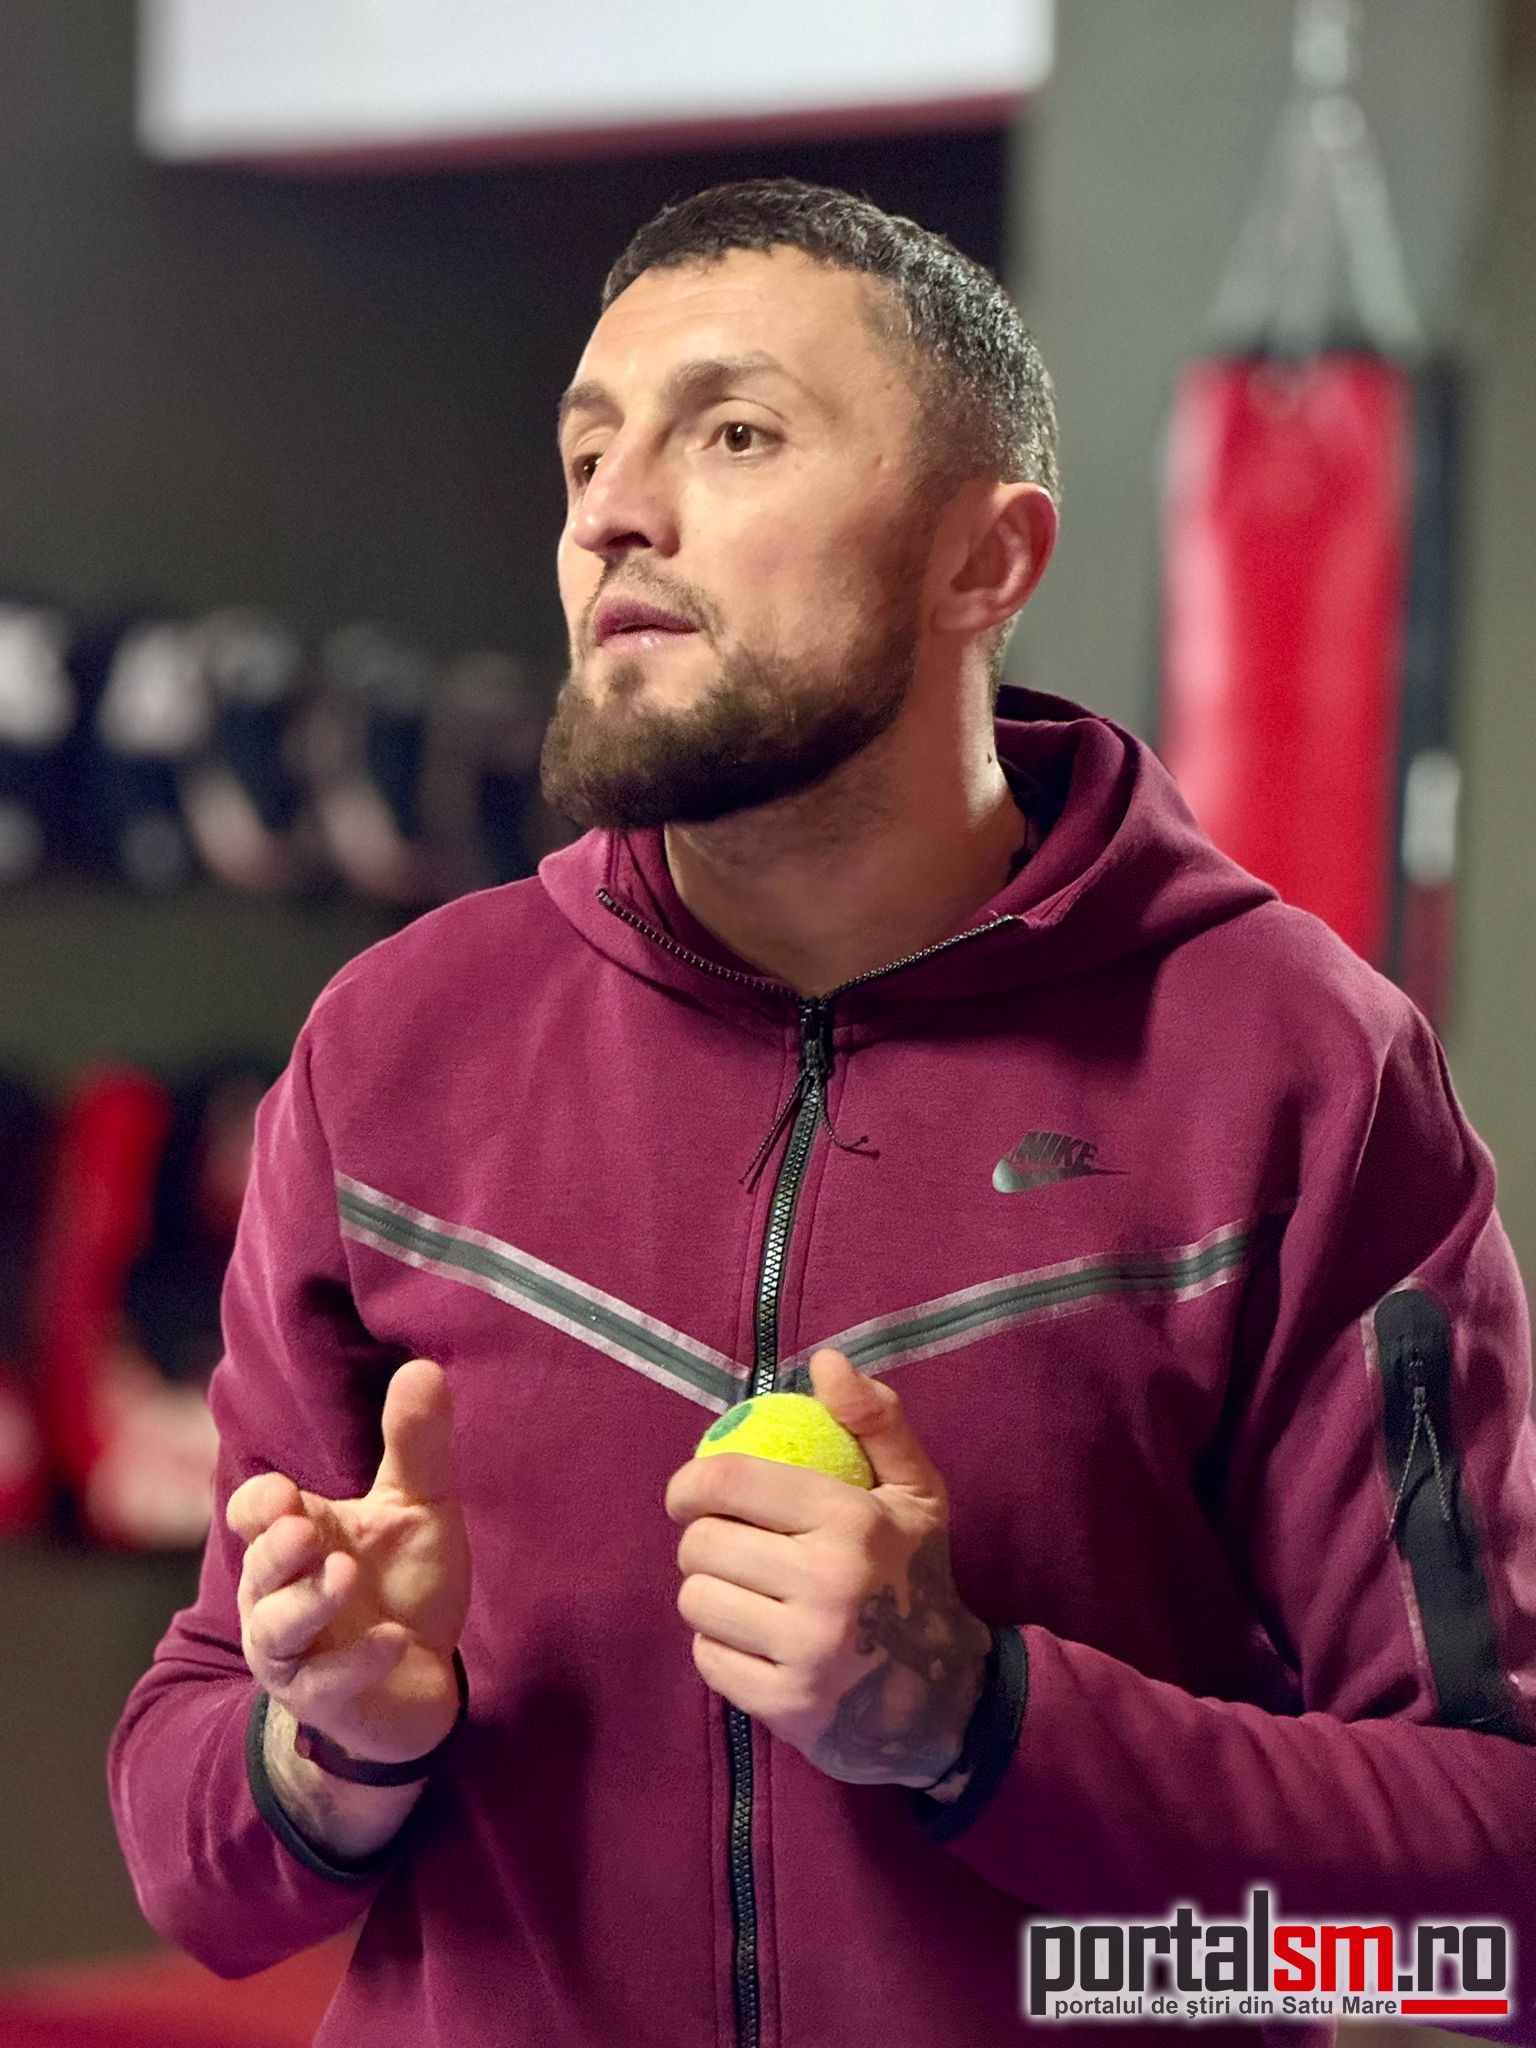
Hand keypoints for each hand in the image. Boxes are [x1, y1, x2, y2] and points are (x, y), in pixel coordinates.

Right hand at [226, 1356, 470, 1764]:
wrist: (420, 1680)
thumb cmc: (403, 1584)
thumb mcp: (417, 1509)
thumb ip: (416, 1445)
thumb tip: (423, 1366)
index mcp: (300, 1537)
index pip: (254, 1512)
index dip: (262, 1505)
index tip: (286, 1496)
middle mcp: (282, 1593)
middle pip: (258, 1568)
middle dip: (276, 1551)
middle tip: (305, 1533)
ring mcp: (298, 1650)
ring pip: (277, 1629)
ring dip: (308, 1602)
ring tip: (344, 1575)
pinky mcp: (325, 1698)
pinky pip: (325, 1684)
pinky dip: (356, 1661)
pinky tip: (394, 1641)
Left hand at [664, 1349, 990, 1787]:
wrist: (942, 1698)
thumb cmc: (917, 1577)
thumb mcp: (915, 1490)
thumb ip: (874, 1419)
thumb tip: (824, 1360)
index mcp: (853, 1521)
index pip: (730, 1482)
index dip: (690, 1482)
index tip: (690, 1492)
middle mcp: (827, 1585)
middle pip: (700, 1544)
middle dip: (702, 1538)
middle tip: (728, 1545)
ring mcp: (805, 1652)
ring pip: (696, 1600)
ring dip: (708, 1592)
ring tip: (743, 1591)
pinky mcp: (784, 1705)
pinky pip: (706, 1658)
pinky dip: (719, 1645)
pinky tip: (755, 1638)